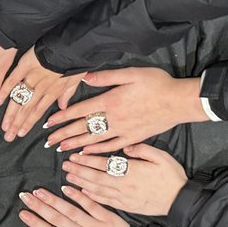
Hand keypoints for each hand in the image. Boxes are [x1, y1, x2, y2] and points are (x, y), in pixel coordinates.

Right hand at [0, 49, 82, 141]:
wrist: (72, 45)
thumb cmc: (76, 60)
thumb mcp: (76, 79)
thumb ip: (68, 94)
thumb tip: (63, 108)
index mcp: (53, 91)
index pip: (38, 111)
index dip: (29, 123)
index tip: (20, 133)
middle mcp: (41, 88)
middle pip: (27, 109)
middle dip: (17, 124)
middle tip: (8, 136)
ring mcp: (32, 77)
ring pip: (20, 99)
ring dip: (11, 114)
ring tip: (4, 126)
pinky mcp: (25, 65)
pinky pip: (13, 79)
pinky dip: (5, 90)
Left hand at [43, 68, 207, 153]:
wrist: (180, 102)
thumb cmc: (157, 84)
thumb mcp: (131, 73)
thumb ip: (106, 76)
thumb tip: (85, 77)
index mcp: (110, 101)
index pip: (80, 110)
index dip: (62, 117)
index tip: (48, 123)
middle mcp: (113, 118)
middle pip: (83, 127)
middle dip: (64, 134)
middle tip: (48, 141)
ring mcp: (123, 130)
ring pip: (94, 139)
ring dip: (76, 144)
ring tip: (61, 149)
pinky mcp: (133, 138)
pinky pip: (111, 146)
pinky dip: (98, 151)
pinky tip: (87, 153)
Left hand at [64, 144, 186, 215]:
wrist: (179, 200)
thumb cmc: (171, 176)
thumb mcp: (161, 156)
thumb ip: (141, 149)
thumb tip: (124, 147)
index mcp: (131, 170)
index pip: (103, 163)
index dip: (88, 159)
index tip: (75, 155)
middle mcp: (123, 184)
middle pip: (95, 176)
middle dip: (78, 170)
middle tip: (65, 165)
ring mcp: (123, 197)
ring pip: (96, 189)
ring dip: (81, 183)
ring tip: (68, 177)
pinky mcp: (125, 206)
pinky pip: (104, 201)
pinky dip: (91, 197)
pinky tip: (82, 192)